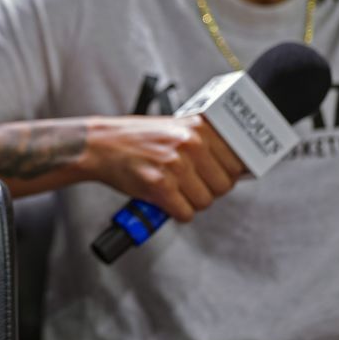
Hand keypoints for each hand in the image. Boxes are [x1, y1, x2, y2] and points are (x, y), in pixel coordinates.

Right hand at [80, 114, 246, 221]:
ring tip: (174, 189)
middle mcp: (191, 142)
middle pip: (223, 185)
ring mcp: (176, 164)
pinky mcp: (160, 185)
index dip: (226, 174)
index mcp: (199, 126)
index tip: (216, 176)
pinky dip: (175, 212)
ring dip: (190, 202)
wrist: (101, 145)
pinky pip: (185, 213)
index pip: (236, 162)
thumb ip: (206, 142)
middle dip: (208, 190)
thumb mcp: (177, 127)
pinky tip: (164, 198)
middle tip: (189, 184)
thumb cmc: (139, 139)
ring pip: (205, 202)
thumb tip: (237, 166)